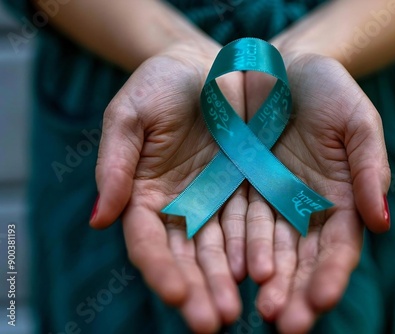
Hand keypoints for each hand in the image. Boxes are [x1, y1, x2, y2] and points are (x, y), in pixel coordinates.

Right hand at [91, 42, 246, 332]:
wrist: (212, 67)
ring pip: (223, 251)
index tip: (176, 294)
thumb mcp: (130, 114)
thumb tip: (99, 219)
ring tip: (247, 309)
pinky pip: (256, 226)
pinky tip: (270, 273)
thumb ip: (115, 164)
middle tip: (213, 321)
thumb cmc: (162, 83)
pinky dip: (260, 251)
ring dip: (231, 281)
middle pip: (188, 258)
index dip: (160, 269)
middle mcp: (182, 208)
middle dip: (200, 290)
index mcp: (146, 195)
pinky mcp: (250, 192)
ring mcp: (217, 202)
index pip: (149, 243)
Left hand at [244, 53, 390, 332]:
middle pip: (302, 261)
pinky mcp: (239, 191)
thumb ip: (370, 168)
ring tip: (256, 310)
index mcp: (341, 199)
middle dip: (295, 293)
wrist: (280, 68)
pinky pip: (235, 225)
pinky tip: (229, 273)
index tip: (321, 300)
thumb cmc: (327, 90)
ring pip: (268, 252)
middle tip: (285, 324)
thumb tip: (382, 221)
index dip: (331, 275)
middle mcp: (305, 210)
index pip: (338, 248)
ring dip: (264, 283)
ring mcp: (271, 203)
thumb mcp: (358, 121)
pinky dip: (234, 250)